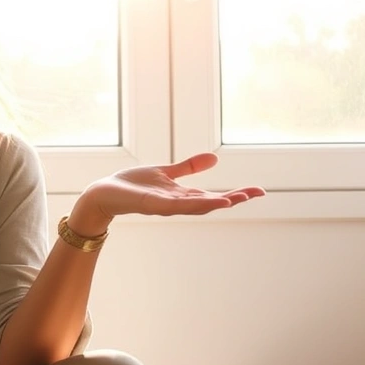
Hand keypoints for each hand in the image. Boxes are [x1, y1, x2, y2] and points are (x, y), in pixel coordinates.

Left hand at [76, 152, 265, 223]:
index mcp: (182, 195)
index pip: (215, 195)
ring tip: (236, 199)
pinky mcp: (151, 204)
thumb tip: (215, 158)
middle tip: (256, 193)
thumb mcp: (166, 172)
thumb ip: (188, 167)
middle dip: (233, 199)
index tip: (258, 191)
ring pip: (195, 206)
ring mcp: (165, 205)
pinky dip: (191, 203)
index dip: (236, 194)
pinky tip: (204, 200)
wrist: (105, 192)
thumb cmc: (133, 185)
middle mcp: (177, 203)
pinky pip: (174, 205)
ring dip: (215, 203)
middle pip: (210, 202)